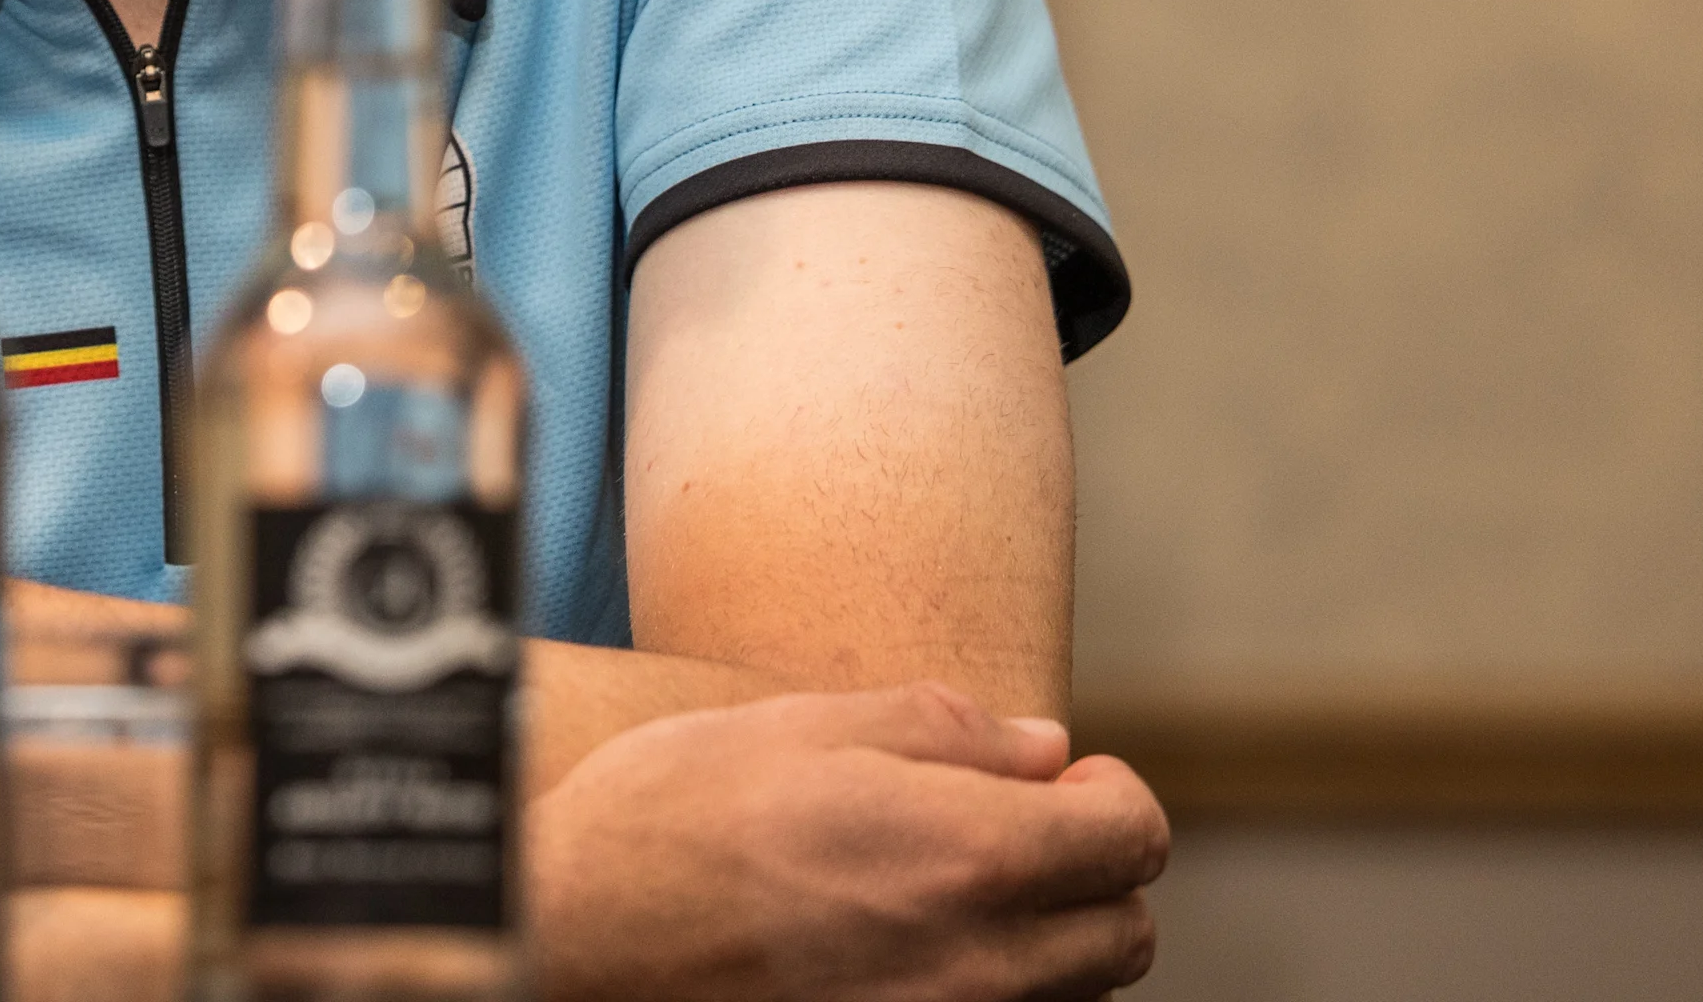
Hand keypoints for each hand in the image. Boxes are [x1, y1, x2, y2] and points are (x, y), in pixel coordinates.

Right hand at [532, 685, 1168, 1000]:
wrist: (568, 938)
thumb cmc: (667, 819)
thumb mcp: (799, 727)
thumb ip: (941, 730)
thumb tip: (1042, 746)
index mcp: (969, 854)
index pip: (1133, 838)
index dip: (1113, 794)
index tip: (1066, 776)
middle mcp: (980, 963)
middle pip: (1125, 935)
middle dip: (1093, 873)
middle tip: (1015, 830)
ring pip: (1072, 997)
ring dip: (1047, 941)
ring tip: (953, 892)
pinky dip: (988, 990)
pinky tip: (910, 949)